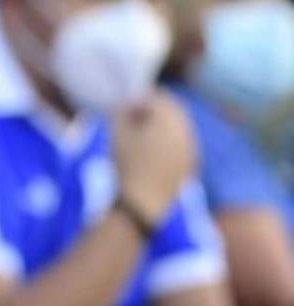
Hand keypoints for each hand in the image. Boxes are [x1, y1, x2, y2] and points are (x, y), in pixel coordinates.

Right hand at [113, 90, 197, 224]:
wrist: (139, 207)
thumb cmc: (124, 164)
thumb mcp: (115, 131)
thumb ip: (122, 112)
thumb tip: (128, 108)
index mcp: (170, 119)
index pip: (156, 98)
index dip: (137, 100)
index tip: (120, 109)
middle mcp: (186, 133)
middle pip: (171, 113)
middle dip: (152, 113)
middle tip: (130, 120)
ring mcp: (190, 152)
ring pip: (177, 131)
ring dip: (159, 130)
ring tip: (137, 140)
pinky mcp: (188, 171)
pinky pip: (179, 149)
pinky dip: (165, 147)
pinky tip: (147, 157)